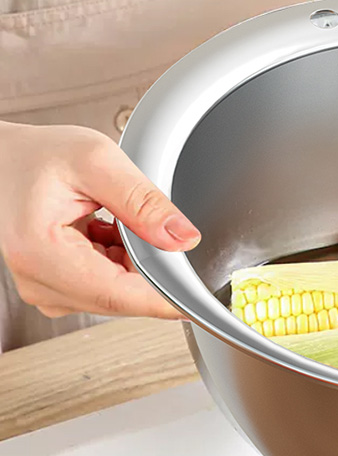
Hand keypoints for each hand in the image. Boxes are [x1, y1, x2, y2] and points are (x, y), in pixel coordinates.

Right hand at [0, 122, 200, 318]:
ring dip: (133, 260)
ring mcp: (47, 290)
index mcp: (42, 254)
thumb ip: (144, 201)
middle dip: (151, 268)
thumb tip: (183, 238)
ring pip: (120, 293)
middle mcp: (40, 282)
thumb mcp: (97, 161)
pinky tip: (108, 229)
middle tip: (146, 222)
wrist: (4, 160)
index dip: (168, 299)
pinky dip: (120, 260)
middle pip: (123, 298)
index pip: (121, 296)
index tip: (200, 297)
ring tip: (113, 218)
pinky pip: (108, 285)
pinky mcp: (58, 288)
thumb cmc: (37, 156)